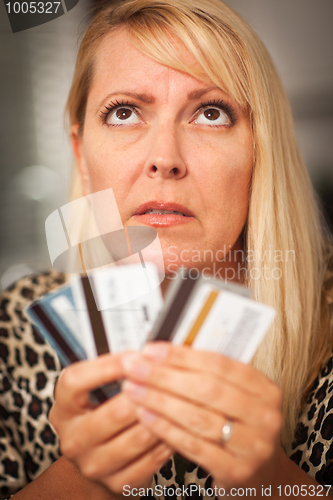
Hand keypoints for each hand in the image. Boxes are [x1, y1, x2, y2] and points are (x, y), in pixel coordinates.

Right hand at [49, 353, 172, 494]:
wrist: (98, 458)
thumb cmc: (100, 412)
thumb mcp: (95, 389)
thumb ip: (112, 370)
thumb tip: (142, 350)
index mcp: (64, 408)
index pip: (76, 382)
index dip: (107, 366)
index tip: (133, 355)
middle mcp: (74, 438)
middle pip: (114, 412)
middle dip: (145, 392)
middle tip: (163, 377)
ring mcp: (94, 464)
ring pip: (139, 436)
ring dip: (161, 416)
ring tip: (174, 399)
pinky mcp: (117, 482)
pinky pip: (152, 458)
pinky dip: (167, 439)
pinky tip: (173, 424)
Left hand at [121, 342, 282, 491]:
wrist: (261, 472)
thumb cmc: (239, 424)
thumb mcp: (235, 396)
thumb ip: (208, 375)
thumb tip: (163, 353)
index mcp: (265, 389)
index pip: (219, 364)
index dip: (182, 356)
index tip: (151, 350)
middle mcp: (264, 416)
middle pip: (207, 389)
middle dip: (164, 376)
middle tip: (134, 368)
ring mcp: (252, 446)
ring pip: (197, 417)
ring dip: (159, 400)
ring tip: (133, 389)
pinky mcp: (235, 471)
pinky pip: (192, 445)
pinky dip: (165, 428)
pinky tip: (145, 415)